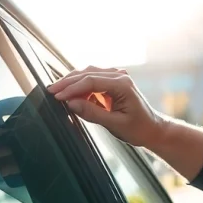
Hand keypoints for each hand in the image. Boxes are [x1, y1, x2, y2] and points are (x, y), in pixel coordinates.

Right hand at [47, 66, 168, 147]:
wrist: (152, 129)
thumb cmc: (137, 128)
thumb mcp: (114, 124)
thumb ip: (92, 113)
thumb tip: (71, 104)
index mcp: (122, 84)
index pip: (91, 81)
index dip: (72, 88)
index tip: (56, 96)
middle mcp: (119, 76)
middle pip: (87, 74)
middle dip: (67, 82)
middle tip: (50, 91)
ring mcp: (116, 77)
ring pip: (87, 74)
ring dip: (71, 82)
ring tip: (56, 92)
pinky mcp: (111, 83)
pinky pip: (91, 81)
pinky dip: (79, 87)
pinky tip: (70, 96)